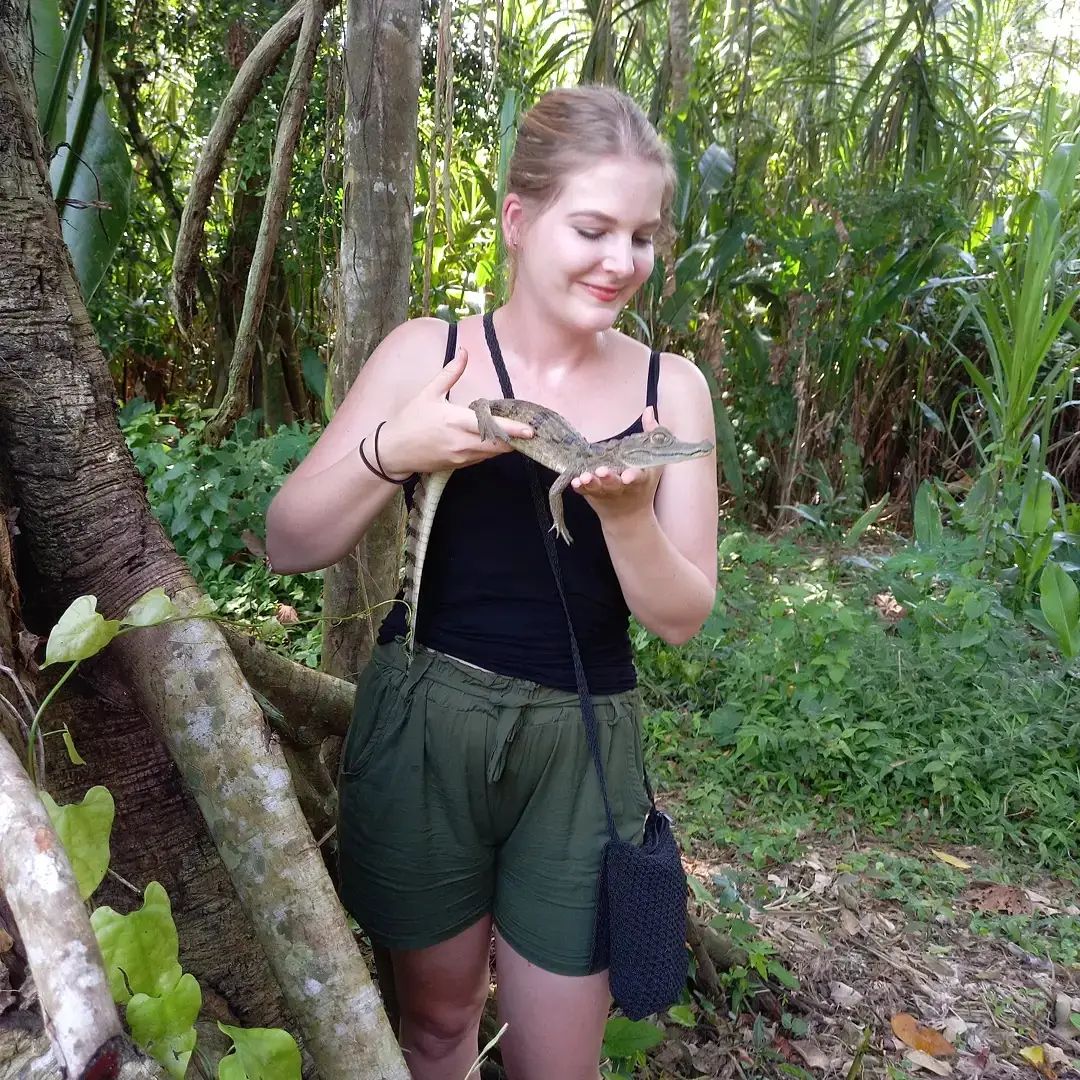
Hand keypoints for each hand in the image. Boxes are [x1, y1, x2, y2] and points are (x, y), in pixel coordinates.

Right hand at [376, 348, 531, 475]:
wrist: (394, 451)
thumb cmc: (411, 420)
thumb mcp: (429, 393)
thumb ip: (450, 373)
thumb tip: (464, 351)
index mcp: (456, 421)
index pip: (491, 427)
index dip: (513, 430)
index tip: (530, 431)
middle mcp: (462, 442)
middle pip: (499, 444)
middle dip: (516, 439)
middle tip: (531, 432)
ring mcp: (461, 456)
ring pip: (492, 453)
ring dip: (506, 445)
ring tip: (519, 436)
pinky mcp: (459, 465)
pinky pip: (482, 458)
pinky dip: (492, 450)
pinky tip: (497, 441)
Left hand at [571, 407, 661, 525]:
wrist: (629, 516)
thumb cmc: (644, 484)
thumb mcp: (654, 462)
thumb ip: (651, 434)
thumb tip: (648, 409)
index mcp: (640, 480)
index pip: (638, 478)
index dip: (633, 477)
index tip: (627, 476)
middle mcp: (622, 488)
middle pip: (615, 483)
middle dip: (608, 478)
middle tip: (601, 471)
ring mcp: (606, 493)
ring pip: (598, 488)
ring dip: (591, 482)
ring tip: (584, 477)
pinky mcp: (593, 496)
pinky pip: (585, 492)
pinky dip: (580, 487)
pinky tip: (575, 481)